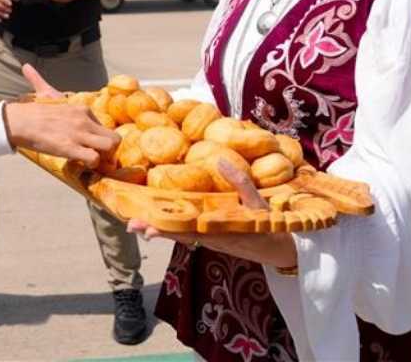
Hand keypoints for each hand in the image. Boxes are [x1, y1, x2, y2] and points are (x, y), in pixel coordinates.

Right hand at [3, 64, 117, 166]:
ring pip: (109, 146)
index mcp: (82, 109)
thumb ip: (39, 80)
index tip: (89, 142)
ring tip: (91, 159)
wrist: (19, 121)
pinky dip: (91, 164)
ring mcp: (79, 134)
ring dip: (103, 156)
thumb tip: (26, 66)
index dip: (98, 137)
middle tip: (97, 154)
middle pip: (114, 137)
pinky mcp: (71, 148)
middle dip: (108, 148)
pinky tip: (81, 163)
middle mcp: (84, 120)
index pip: (103, 125)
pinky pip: (94, 158)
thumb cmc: (31, 111)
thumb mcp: (43, 93)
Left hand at [127, 160, 296, 268]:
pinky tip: (158, 220)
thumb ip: (241, 182)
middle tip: (130, 225)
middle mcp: (209, 236)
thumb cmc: (270, 227)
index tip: (146, 227)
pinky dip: (172, 227)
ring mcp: (209, 237)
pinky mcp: (211, 236)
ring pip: (179, 233)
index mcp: (219, 230)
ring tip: (135, 223)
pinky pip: (188, 231)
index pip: (187, 230)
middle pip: (176, 234)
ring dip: (159, 228)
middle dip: (153, 229)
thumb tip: (220, 159)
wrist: (281, 252)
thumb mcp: (259, 203)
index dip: (166, 229)